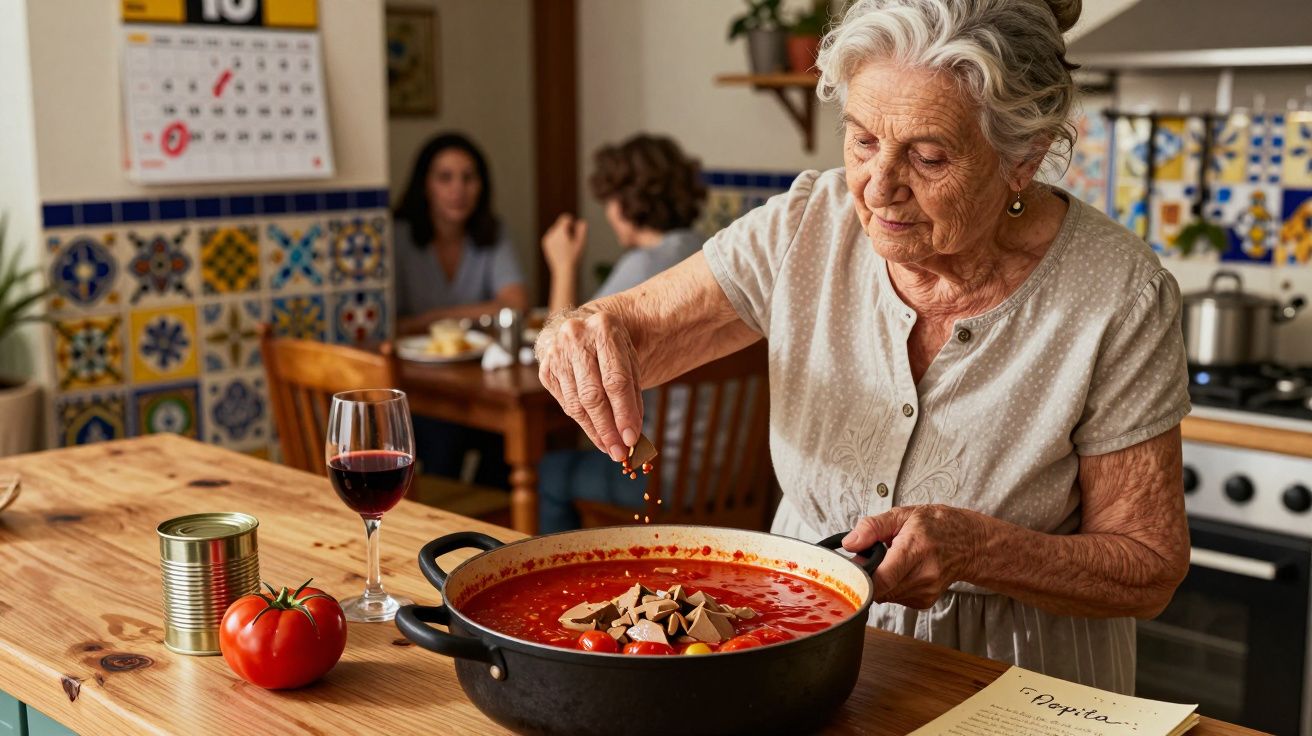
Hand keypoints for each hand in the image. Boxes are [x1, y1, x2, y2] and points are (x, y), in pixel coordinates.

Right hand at [535, 309, 642, 461]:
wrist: (583, 329)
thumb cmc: (612, 349)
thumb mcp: (630, 360)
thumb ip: (633, 393)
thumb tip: (632, 434)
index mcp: (604, 328)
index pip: (615, 379)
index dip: (624, 412)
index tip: (632, 438)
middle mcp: (576, 337)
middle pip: (592, 394)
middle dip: (608, 428)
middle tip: (620, 452)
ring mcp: (556, 353)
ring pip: (576, 403)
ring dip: (595, 431)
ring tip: (610, 448)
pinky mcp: (545, 369)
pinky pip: (566, 403)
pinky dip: (583, 422)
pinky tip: (596, 433)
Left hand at [542, 214, 587, 273]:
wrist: (564, 269)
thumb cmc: (574, 256)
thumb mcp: (581, 242)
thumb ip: (582, 229)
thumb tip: (581, 221)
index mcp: (560, 231)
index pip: (566, 218)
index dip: (572, 223)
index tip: (575, 233)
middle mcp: (552, 233)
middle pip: (561, 224)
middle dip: (567, 229)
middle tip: (571, 242)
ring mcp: (547, 238)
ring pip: (556, 230)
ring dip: (562, 234)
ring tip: (566, 246)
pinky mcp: (545, 243)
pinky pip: (552, 235)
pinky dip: (557, 239)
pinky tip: (561, 249)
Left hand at [843, 505, 984, 609]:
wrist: (969, 543)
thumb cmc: (936, 525)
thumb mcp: (902, 515)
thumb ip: (872, 528)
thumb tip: (849, 544)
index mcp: (915, 549)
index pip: (882, 578)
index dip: (860, 578)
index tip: (851, 569)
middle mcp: (923, 575)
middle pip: (879, 589)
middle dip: (868, 576)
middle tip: (872, 558)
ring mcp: (926, 591)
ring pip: (885, 596)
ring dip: (880, 582)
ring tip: (891, 562)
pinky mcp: (925, 601)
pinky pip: (895, 598)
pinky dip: (892, 587)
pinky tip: (901, 572)